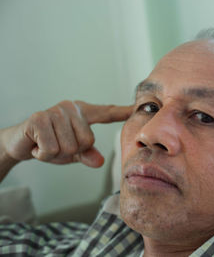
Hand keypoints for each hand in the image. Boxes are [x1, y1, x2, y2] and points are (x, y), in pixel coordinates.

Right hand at [1, 100, 132, 167]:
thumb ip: (88, 155)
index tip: (138, 109)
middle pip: (87, 141)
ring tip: (46, 144)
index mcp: (83, 113)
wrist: (20, 143)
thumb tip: (100, 162)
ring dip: (55, 153)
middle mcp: (71, 107)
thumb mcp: (74, 152)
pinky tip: (37, 145)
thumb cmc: (51, 144)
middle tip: (57, 144)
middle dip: (72, 151)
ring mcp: (55, 111)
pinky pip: (52, 148)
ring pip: (70, 147)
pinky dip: (43, 153)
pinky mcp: (39, 118)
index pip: (107, 112)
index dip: (123, 112)